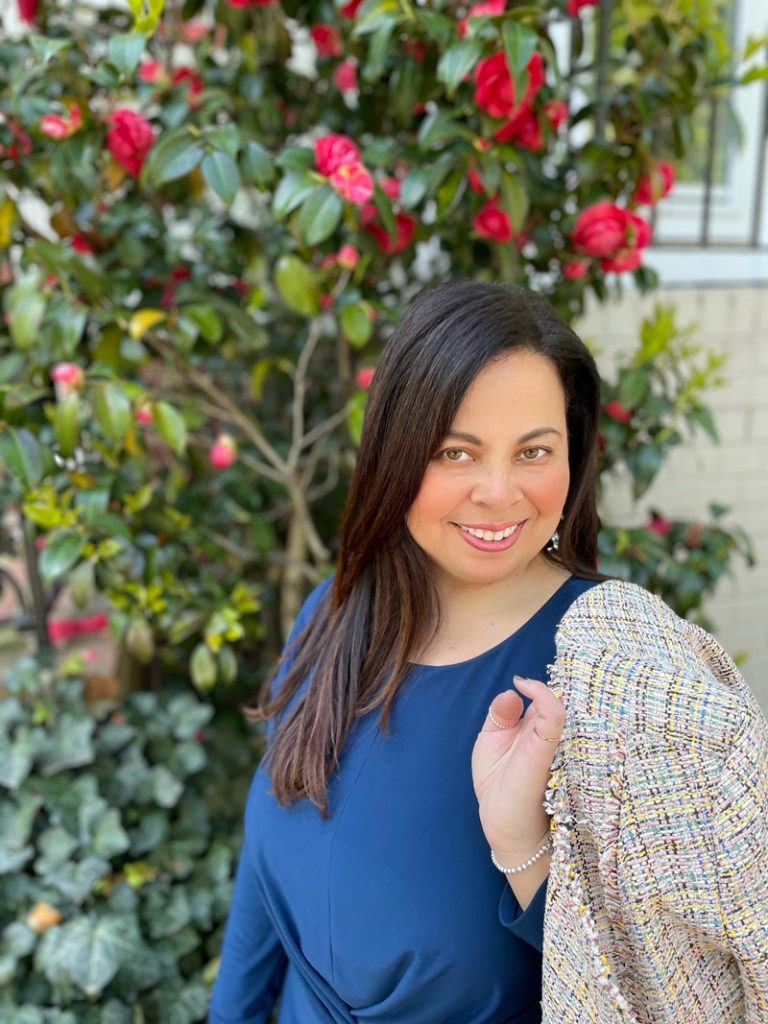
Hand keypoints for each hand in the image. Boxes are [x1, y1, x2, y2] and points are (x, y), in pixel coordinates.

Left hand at [471, 675, 563, 860]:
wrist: (507, 828)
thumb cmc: (501, 786)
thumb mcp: (492, 742)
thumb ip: (500, 715)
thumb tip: (512, 692)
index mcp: (538, 729)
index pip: (548, 698)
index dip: (540, 686)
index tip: (522, 683)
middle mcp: (549, 734)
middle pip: (559, 697)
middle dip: (548, 686)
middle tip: (532, 685)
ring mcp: (551, 742)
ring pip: (561, 703)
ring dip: (547, 690)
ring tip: (528, 686)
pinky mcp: (544, 751)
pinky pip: (554, 717)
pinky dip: (545, 698)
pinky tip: (528, 688)